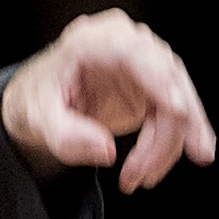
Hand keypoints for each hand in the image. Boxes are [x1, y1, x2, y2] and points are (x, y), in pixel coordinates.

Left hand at [3, 11, 216, 191]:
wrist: (40, 100)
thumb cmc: (38, 97)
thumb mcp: (38, 119)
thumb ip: (67, 135)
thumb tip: (107, 150)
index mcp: (92, 40)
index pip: (135, 52)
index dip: (160, 80)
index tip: (178, 110)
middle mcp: (125, 44)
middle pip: (168, 80)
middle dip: (169, 131)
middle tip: (147, 173)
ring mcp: (142, 64)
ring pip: (180, 101)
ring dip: (168, 146)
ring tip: (141, 178)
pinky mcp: (151, 86)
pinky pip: (175, 114)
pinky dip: (172, 145)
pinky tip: (159, 168)